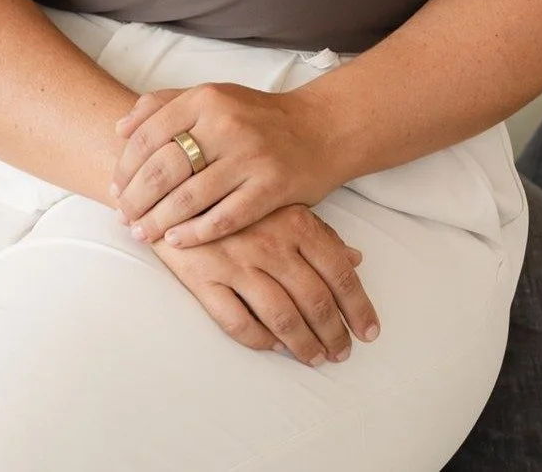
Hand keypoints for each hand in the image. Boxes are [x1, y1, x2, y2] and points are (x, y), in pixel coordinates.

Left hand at [108, 81, 336, 247]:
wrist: (320, 129)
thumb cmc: (257, 116)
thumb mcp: (214, 96)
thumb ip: (166, 104)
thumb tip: (121, 127)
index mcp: (206, 98)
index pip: (149, 134)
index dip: (125, 166)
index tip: (114, 188)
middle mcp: (226, 124)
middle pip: (164, 168)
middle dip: (136, 198)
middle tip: (123, 217)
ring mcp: (249, 157)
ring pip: (189, 197)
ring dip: (159, 221)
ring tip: (142, 233)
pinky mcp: (271, 187)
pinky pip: (224, 217)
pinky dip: (195, 233)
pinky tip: (177, 241)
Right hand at [149, 202, 379, 367]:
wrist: (172, 182)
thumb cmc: (235, 194)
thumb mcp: (282, 204)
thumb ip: (320, 233)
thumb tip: (356, 260)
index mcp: (294, 221)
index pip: (338, 271)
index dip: (358, 306)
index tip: (369, 331)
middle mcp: (270, 243)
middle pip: (314, 299)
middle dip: (334, 333)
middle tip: (342, 352)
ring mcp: (236, 262)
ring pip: (282, 317)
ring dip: (303, 344)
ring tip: (315, 358)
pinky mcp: (204, 278)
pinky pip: (238, 322)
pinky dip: (261, 340)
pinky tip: (274, 346)